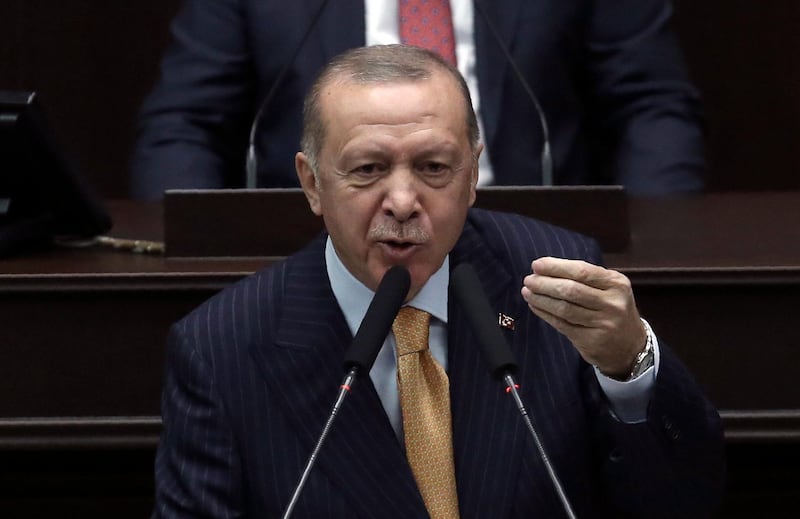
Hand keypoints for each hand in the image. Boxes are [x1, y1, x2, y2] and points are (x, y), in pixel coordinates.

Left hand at [520, 256, 646, 377]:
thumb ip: (585, 278)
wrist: (630, 346)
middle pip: (571, 290)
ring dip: (541, 299)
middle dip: (545, 283)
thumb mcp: (610, 289)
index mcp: (616, 284)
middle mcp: (612, 303)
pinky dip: (545, 314)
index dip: (556, 267)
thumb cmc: (613, 310)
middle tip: (529, 279)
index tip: (537, 265)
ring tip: (527, 292)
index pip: (582, 271)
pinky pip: (561, 324)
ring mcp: (602, 323)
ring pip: (564, 308)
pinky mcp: (591, 341)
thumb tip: (546, 269)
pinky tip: (535, 306)